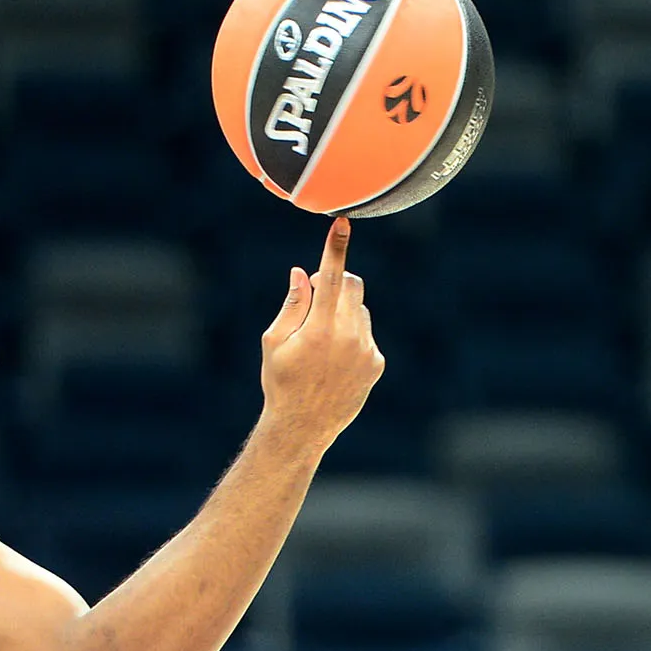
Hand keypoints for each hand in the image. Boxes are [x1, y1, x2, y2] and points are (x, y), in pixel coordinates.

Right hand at [259, 217, 385, 452]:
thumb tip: (302, 273)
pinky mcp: (376, 363)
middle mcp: (348, 337)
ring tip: (320, 342)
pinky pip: (365, 334)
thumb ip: (292, 304)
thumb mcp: (274, 341)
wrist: (303, 426)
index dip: (335, 248)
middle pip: (353, 286)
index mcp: (320, 329)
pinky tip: (333, 361)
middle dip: (337, 281)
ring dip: (342, 312)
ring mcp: (366, 350)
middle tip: (316, 293)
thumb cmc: (281, 381)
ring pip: (359, 310)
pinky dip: (351, 336)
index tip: (342, 224)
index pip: (332, 278)